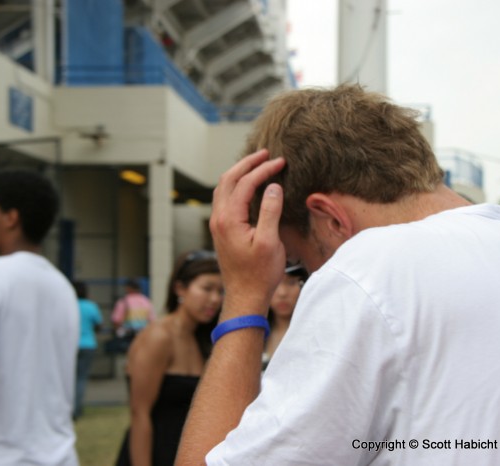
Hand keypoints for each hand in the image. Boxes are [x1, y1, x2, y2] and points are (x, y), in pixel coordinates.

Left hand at [210, 149, 286, 317]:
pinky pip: (225, 198)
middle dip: (248, 163)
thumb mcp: (270, 242)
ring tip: (258, 164)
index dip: (263, 169)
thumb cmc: (259, 274)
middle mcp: (218, 218)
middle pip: (228, 179)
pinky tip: (249, 186)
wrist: (244, 296)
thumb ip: (270, 211)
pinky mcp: (221, 229)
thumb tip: (273, 186)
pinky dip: (236, 185)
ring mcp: (218, 224)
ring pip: (224, 187)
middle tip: (266, 154)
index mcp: (229, 219)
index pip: (245, 183)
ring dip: (240, 172)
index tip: (281, 162)